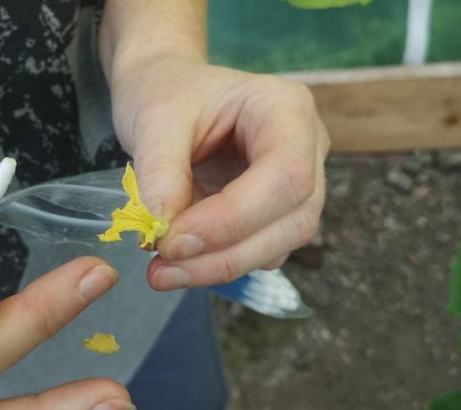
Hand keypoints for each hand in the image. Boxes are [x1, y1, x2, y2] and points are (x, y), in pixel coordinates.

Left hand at [110, 56, 327, 289]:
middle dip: (225, 254)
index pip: (286, 174)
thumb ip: (159, 172)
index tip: (173, 239)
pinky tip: (179, 262)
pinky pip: (260, 252)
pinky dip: (218, 265)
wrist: (166, 88)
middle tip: (161, 269)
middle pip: (293, 219)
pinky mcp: (276, 213)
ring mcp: (298, 184)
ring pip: (280, 245)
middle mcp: (307, 146)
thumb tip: (163, 230)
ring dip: (219, 267)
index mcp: (286, 108)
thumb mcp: (153, 119)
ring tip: (162, 271)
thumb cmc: (166, 92)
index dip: (234, 218)